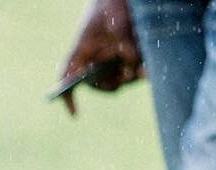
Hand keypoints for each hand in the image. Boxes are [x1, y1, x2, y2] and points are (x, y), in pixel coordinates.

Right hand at [58, 0, 143, 115]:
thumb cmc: (110, 4)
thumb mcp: (116, 21)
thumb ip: (124, 43)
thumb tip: (133, 68)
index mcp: (82, 51)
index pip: (67, 76)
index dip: (67, 97)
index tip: (75, 113)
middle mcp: (96, 59)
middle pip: (98, 83)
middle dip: (112, 84)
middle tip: (126, 76)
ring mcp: (113, 60)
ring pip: (120, 80)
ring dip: (131, 78)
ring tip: (144, 71)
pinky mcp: (130, 58)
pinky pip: (135, 73)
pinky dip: (142, 73)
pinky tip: (148, 69)